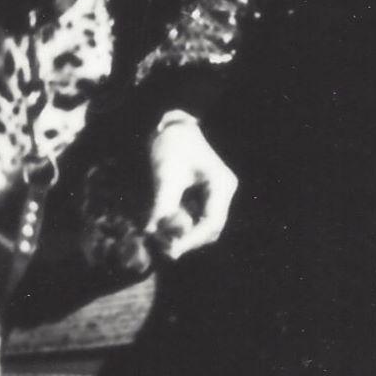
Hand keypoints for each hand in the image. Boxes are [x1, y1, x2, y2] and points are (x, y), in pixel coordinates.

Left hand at [146, 113, 237, 259]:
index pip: (213, 222)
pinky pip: (195, 217)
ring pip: (203, 226)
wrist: (171, 125)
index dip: (192, 240)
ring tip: (160, 235)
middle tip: (163, 248)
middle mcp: (223, 192)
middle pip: (210, 228)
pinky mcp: (203, 195)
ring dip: (183, 233)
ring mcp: (215, 194)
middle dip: (187, 239)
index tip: (171, 250)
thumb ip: (162, 204)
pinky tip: (164, 222)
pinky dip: (180, 224)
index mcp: (221, 185)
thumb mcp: (166, 174)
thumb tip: (152, 231)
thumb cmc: (171, 144)